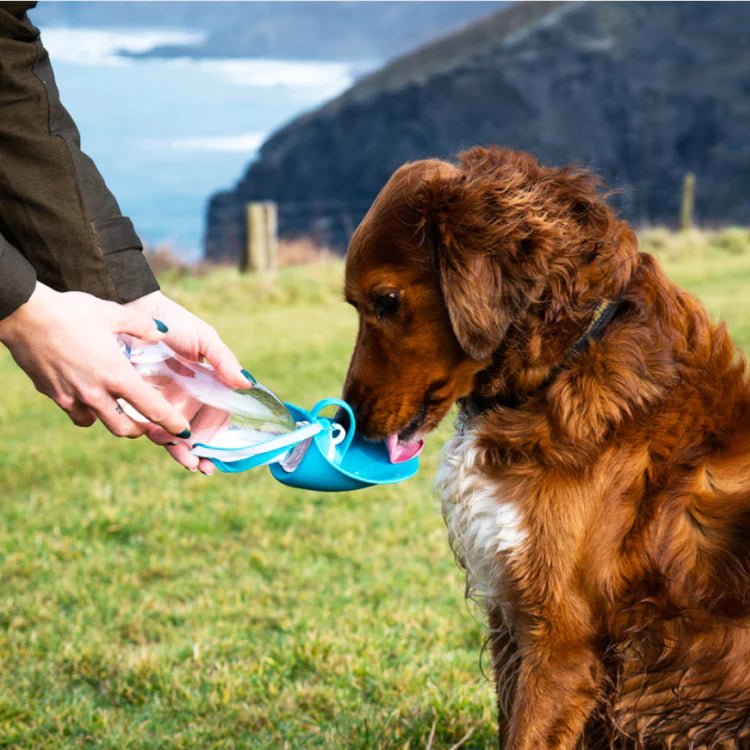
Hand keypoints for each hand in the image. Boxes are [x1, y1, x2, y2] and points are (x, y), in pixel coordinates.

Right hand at [0, 282, 191, 440]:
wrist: (25, 316)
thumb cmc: (72, 312)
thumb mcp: (114, 314)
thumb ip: (142, 326)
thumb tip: (162, 332)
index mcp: (117, 375)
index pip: (152, 409)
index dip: (171, 423)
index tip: (183, 432)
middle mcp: (96, 393)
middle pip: (125, 428)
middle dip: (141, 430)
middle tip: (149, 424)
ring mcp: (72, 397)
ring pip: (99, 423)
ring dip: (113, 422)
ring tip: (121, 413)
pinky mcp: (53, 395)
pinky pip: (76, 413)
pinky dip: (86, 412)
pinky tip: (90, 398)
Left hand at [125, 290, 252, 473]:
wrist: (134, 309)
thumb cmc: (172, 322)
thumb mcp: (204, 339)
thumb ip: (224, 360)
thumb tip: (247, 383)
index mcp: (204, 385)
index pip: (216, 415)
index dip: (220, 435)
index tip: (223, 450)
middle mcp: (184, 397)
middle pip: (196, 430)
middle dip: (202, 451)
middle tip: (206, 466)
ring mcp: (161, 400)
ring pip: (173, 433)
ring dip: (183, 451)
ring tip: (190, 462)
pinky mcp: (137, 400)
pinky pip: (148, 423)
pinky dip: (159, 438)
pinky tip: (168, 446)